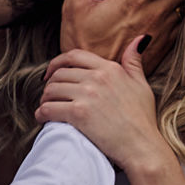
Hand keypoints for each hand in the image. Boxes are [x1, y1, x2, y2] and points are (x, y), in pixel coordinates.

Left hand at [38, 40, 170, 171]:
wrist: (142, 146)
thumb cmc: (143, 119)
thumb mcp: (142, 85)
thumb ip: (134, 61)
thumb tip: (140, 38)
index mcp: (110, 69)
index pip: (74, 56)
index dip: (57, 62)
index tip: (51, 72)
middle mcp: (97, 78)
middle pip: (59, 74)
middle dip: (50, 84)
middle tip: (49, 96)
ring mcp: (87, 95)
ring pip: (51, 90)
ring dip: (44, 99)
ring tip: (46, 108)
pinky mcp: (78, 114)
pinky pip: (49, 108)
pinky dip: (41, 113)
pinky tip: (43, 118)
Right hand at [59, 0, 184, 69]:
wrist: (93, 82)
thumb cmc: (81, 42)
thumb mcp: (74, 6)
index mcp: (133, 1)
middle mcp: (153, 15)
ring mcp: (161, 33)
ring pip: (184, 6)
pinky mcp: (163, 47)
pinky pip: (180, 24)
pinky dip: (180, 12)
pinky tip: (173, 7)